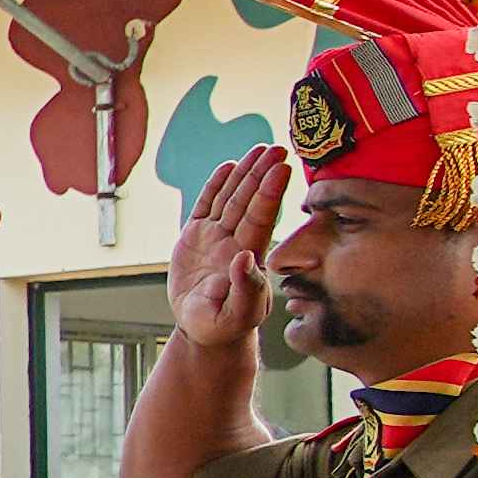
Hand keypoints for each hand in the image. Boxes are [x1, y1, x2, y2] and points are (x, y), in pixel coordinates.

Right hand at [168, 146, 284, 349]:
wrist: (206, 329)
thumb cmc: (224, 326)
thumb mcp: (236, 315)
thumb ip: (245, 289)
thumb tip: (245, 257)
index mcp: (248, 258)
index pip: (261, 219)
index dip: (270, 194)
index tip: (281, 170)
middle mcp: (235, 241)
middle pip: (249, 201)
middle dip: (262, 174)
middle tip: (277, 148)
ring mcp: (216, 237)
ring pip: (231, 198)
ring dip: (245, 173)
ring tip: (258, 149)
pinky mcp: (196, 237)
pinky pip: (206, 205)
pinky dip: (216, 185)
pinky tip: (227, 166)